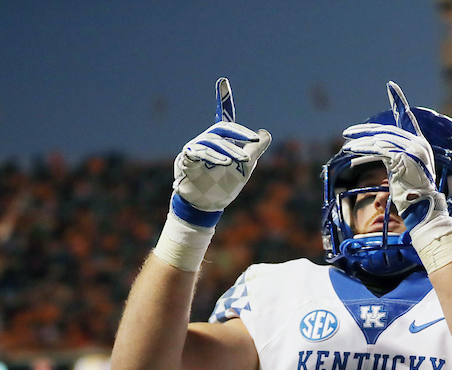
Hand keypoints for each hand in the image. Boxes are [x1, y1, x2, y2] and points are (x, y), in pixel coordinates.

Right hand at [171, 77, 271, 224]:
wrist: (207, 206)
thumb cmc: (224, 184)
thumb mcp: (246, 166)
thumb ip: (256, 148)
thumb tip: (264, 132)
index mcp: (221, 139)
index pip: (224, 116)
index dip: (224, 99)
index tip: (222, 80)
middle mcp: (207, 140)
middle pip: (223, 129)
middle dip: (240, 133)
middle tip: (255, 140)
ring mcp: (195, 148)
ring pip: (213, 142)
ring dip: (230, 150)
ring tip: (243, 161)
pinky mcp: (186, 160)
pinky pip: (198, 152)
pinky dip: (212, 156)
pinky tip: (224, 163)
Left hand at [340, 82, 443, 231]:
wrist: (423, 211)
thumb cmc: (412, 197)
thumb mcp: (402, 172)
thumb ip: (395, 157)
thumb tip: (381, 150)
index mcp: (420, 144)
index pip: (407, 118)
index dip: (399, 101)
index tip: (391, 86)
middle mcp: (418, 144)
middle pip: (387, 131)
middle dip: (365, 131)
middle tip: (347, 132)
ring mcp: (413, 151)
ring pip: (381, 140)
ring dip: (361, 142)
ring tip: (346, 145)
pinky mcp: (404, 159)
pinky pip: (380, 150)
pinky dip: (364, 149)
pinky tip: (352, 151)